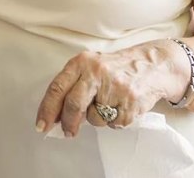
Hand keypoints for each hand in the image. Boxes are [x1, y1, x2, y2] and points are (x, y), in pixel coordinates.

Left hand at [35, 42, 180, 136]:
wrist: (152, 65)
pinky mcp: (131, 102)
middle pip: (73, 104)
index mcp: (82, 62)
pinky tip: (121, 106)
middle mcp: (97, 72)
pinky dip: (115, 120)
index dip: (47, 109)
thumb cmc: (115, 69)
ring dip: (98, 119)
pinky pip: (114, 123)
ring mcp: (115, 87)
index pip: (57, 88)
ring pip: (95, 118)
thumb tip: (56, 116)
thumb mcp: (90, 68)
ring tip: (109, 104)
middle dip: (68, 123)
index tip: (42, 125)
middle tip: (68, 132)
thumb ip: (73, 87)